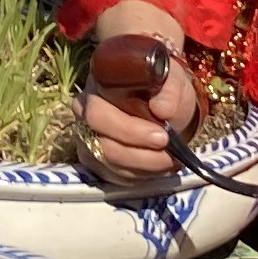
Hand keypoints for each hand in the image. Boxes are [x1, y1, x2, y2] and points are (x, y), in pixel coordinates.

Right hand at [82, 29, 198, 182]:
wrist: (164, 109)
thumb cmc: (163, 91)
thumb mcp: (173, 82)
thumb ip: (170, 91)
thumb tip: (162, 109)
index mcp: (97, 86)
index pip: (98, 112)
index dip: (128, 128)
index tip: (162, 135)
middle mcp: (84, 112)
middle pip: (100, 142)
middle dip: (137, 152)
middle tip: (167, 149)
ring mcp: (86, 138)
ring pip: (108, 162)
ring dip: (143, 166)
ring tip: (170, 159)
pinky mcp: (95, 160)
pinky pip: (114, 175)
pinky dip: (139, 174)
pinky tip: (158, 165)